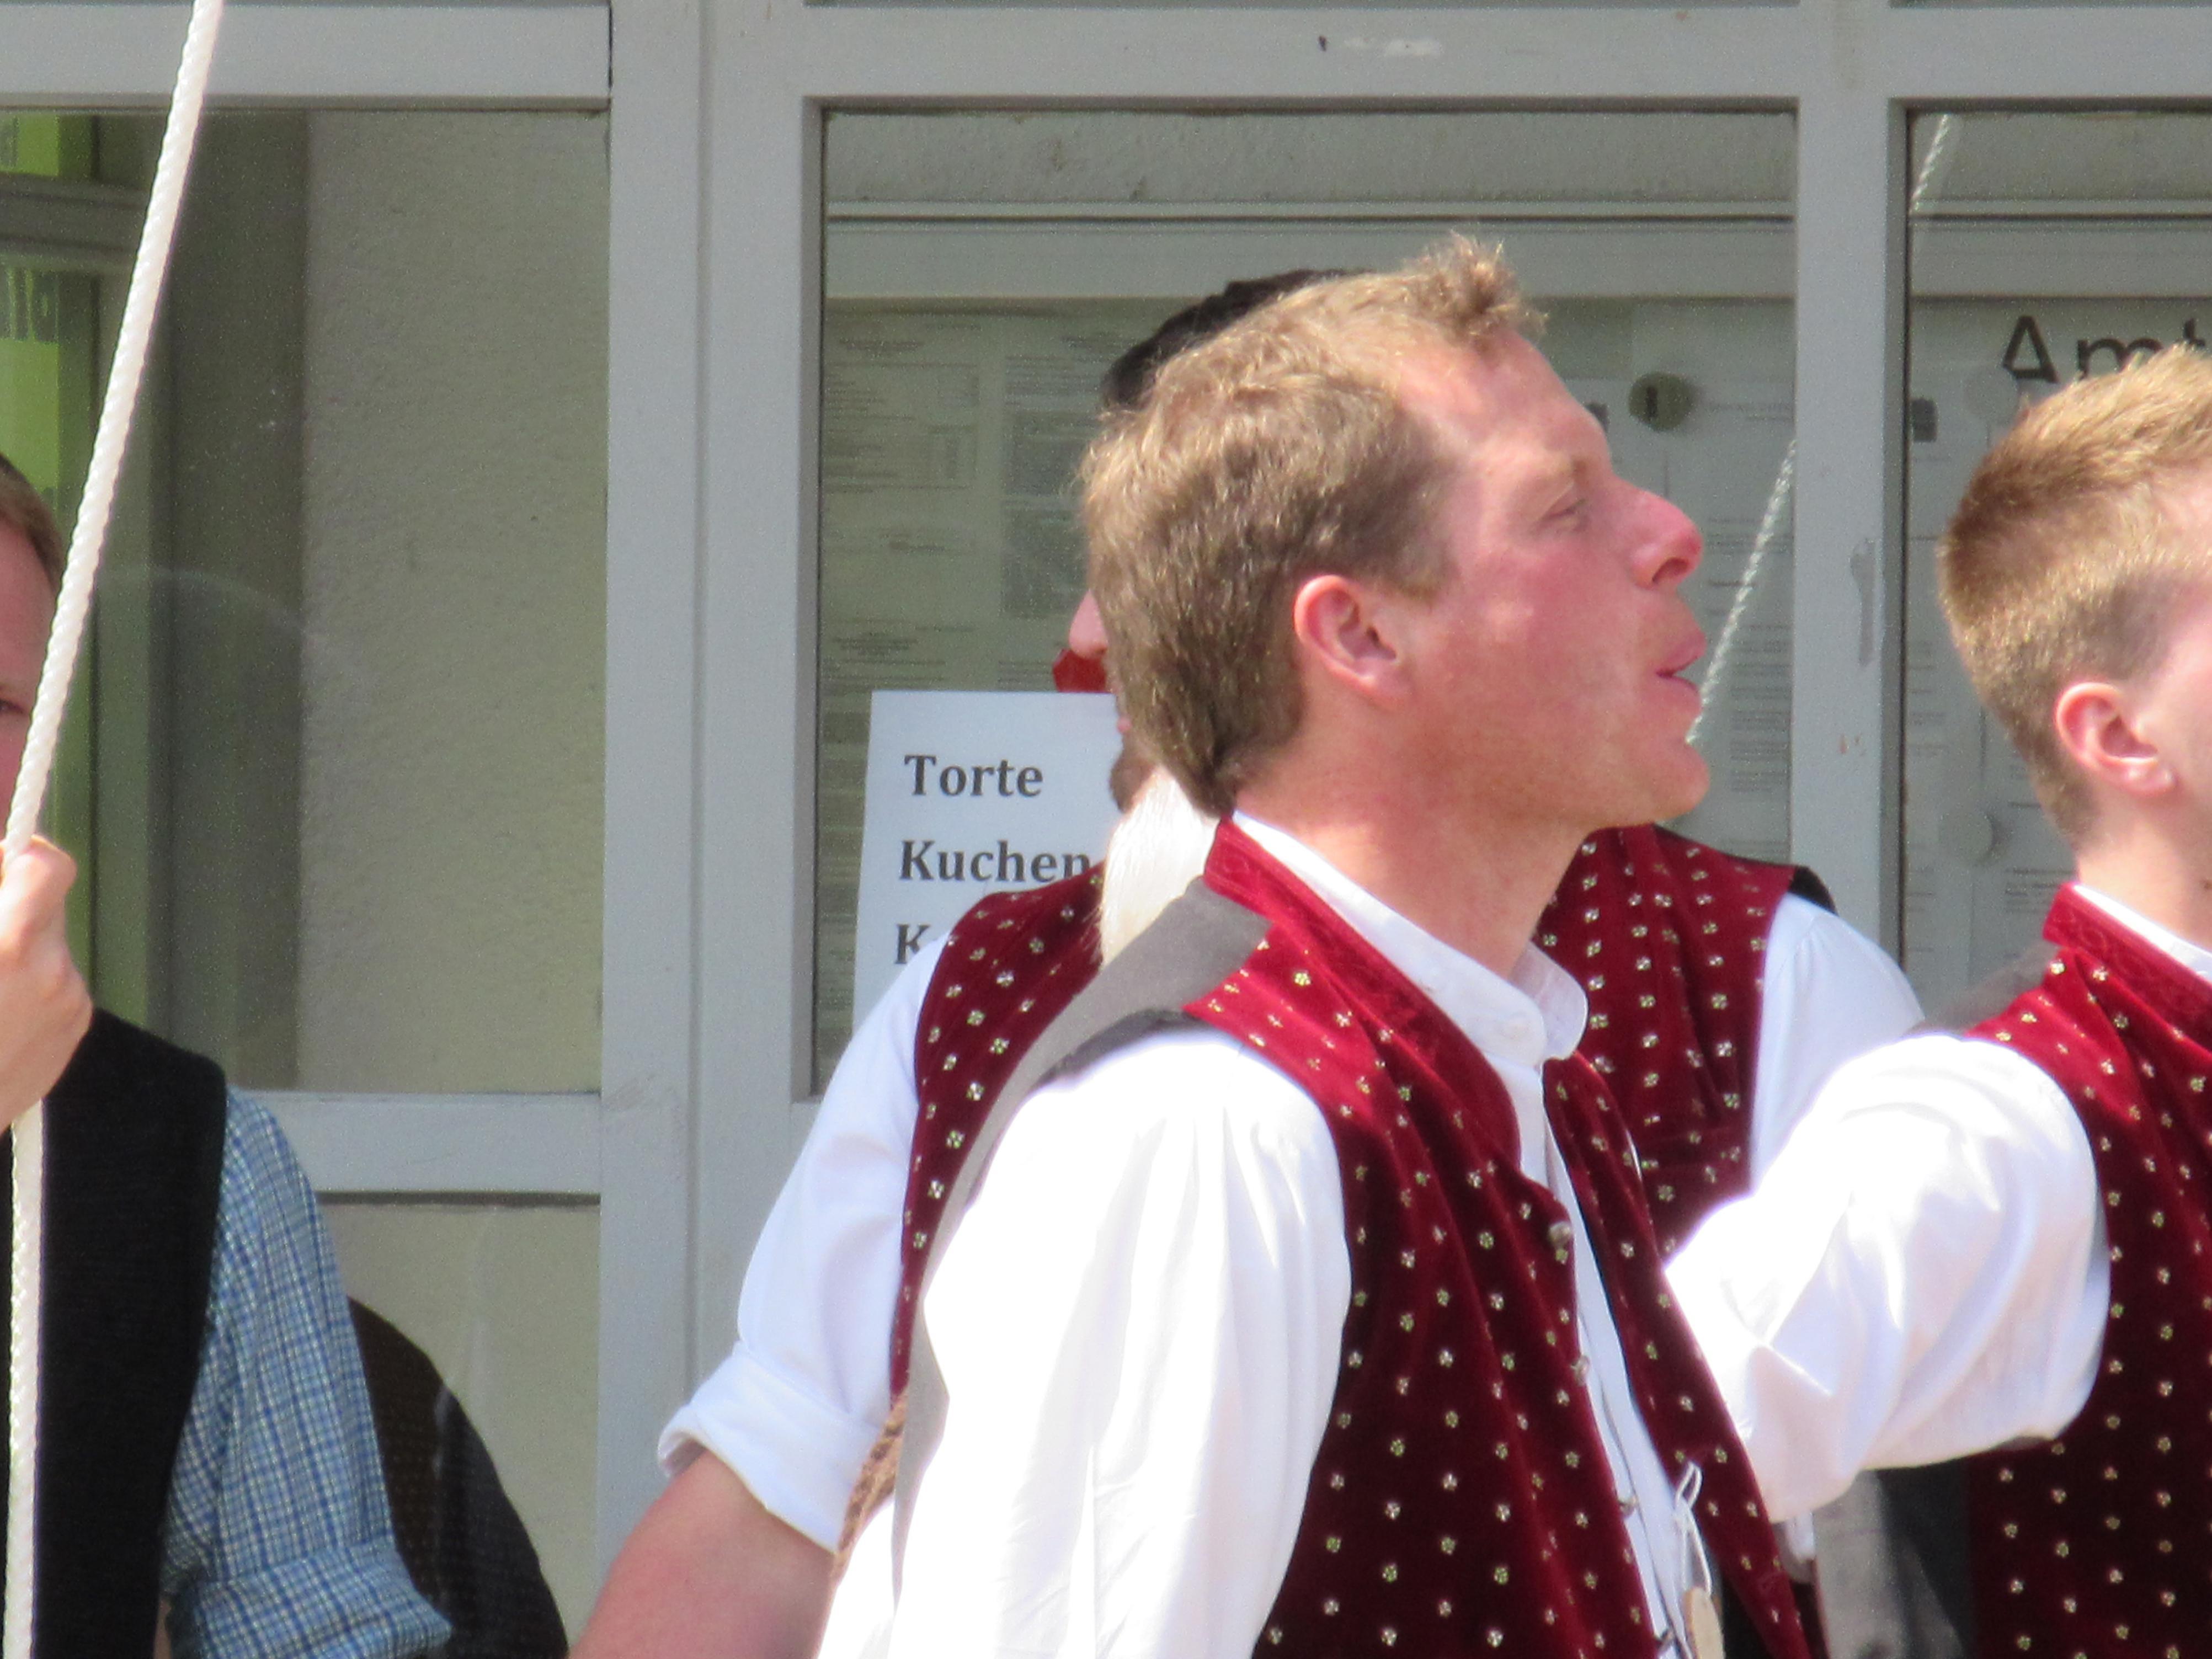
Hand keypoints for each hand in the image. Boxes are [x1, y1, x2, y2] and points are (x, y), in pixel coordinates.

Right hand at [0, 838, 89, 1130]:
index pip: (48, 868)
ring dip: (19, 946)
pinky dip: (28, 983)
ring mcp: (70, 1004)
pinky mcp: (76, 1029)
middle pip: (48, 903)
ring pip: (50, 945)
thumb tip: (5, 860)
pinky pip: (56, 982)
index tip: (2, 859)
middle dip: (12, 903)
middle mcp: (51, 973)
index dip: (25, 854)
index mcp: (10, 948)